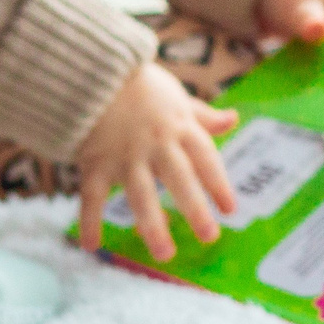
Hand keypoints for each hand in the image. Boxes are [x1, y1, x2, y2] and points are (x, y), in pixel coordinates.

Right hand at [74, 63, 239, 259]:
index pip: (206, 158)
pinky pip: (92, 195)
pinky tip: (91, 246)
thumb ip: (202, 116)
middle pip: (179, 180)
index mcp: (180, 127)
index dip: (218, 183)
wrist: (90, 69)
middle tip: (210, 237)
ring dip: (152, 225)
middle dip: (195, 209)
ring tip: (165, 254)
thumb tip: (233, 120)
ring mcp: (125, 155)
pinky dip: (89, 220)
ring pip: (141, 194)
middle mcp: (156, 143)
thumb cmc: (139, 85)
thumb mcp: (176, 96)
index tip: (230, 209)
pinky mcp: (95, 162)